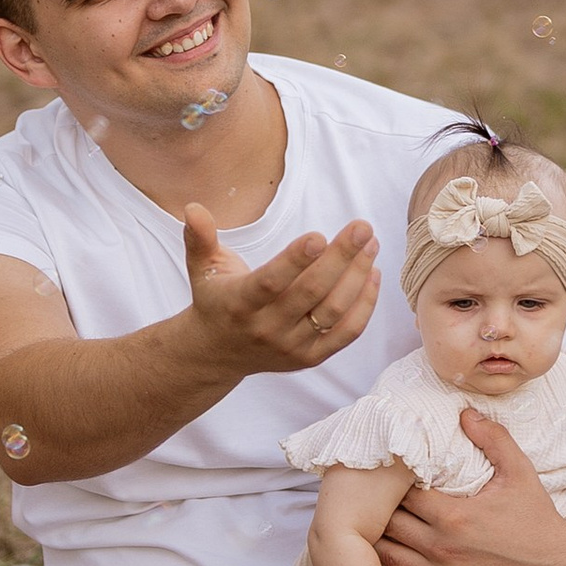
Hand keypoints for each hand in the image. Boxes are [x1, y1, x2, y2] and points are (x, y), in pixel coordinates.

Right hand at [183, 209, 378, 377]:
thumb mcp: (202, 268)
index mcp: (239, 303)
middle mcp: (266, 328)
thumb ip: (200, 237)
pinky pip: (347, 333)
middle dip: (340, 258)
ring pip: (333, 312)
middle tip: (361, 227)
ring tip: (370, 244)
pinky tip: (373, 274)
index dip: (294, 260)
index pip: (270, 282)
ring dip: (357, 276)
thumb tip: (192, 207)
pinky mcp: (310, 358)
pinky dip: (365, 305)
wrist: (217, 354)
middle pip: (310, 293)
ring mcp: (291, 347)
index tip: (319, 235)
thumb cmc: (216, 299)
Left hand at [379, 412, 565, 565]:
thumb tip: (464, 412)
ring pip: (387, 558)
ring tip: (368, 529)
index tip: (390, 476)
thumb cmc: (537, 518)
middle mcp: (441, 547)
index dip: (392, 483)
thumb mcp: (520, 471)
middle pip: (389, 524)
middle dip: (379, 510)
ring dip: (374, 543)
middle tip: (372, 501)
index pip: (402, 493)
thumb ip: (492, 438)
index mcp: (454, 515)